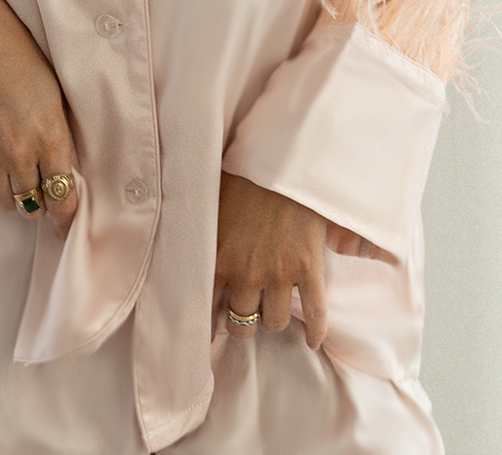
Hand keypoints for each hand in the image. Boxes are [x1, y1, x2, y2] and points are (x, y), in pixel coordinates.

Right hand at [0, 0, 79, 238]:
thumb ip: (60, 139)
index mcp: (52, 135)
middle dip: (40, 200)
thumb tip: (64, 177)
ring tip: (12, 170)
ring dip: (12, 193)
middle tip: (38, 184)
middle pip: (34, 205)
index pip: (64, 197)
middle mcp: (21, 151)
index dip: (67, 214)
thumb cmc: (22, 60)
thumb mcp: (55, 97)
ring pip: (6, 204)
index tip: (66, 219)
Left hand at [213, 172, 327, 348]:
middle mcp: (247, 273)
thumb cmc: (244, 176)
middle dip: (242, 321)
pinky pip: (315, 313)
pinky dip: (316, 331)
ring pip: (274, 322)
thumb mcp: (212, 205)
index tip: (211, 326)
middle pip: (242, 322)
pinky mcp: (309, 269)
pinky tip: (312, 340)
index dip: (209, 321)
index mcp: (219, 258)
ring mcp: (280, 274)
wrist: (283, 160)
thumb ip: (204, 234)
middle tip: (245, 315)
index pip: (207, 307)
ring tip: (272, 311)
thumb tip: (185, 238)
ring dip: (272, 319)